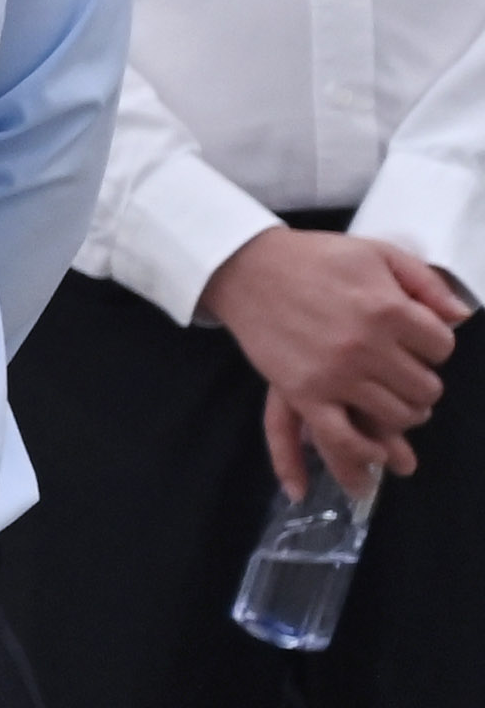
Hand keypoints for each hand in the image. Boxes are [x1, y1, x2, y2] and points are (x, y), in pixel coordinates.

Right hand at [209, 229, 463, 486]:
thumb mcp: (377, 252)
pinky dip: (363, 453)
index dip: (435, 346)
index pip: (442, 348)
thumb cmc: (314, 258)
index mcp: (389, 310)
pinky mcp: (303, 394)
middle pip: (425, 388)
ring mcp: (334, 375)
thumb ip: (425, 281)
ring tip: (395, 403)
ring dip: (403, 414)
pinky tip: (375, 454)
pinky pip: (342, 439)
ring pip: (397, 416)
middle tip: (407, 375)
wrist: (247, 268)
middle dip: (422, 383)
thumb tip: (460, 316)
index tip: (418, 341)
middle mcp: (366, 347)